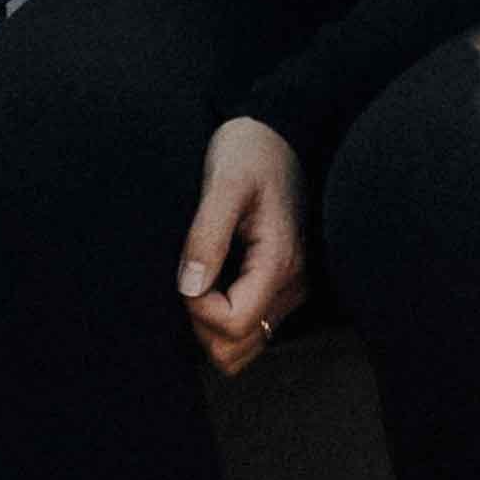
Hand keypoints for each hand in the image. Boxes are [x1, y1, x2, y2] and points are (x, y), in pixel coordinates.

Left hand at [179, 117, 305, 378]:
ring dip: (212, 325)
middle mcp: (294, 284)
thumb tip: (189, 288)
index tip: (186, 271)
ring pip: (245, 344)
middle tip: (189, 276)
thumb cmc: (250, 151)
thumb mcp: (223, 183)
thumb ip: (207, 236)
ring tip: (199, 279)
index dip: (197, 308)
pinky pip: (251, 327)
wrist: (278, 133)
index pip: (234, 324)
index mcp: (280, 262)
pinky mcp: (283, 286)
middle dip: (201, 322)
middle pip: (238, 346)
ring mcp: (291, 288)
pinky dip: (224, 318)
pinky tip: (211, 283)